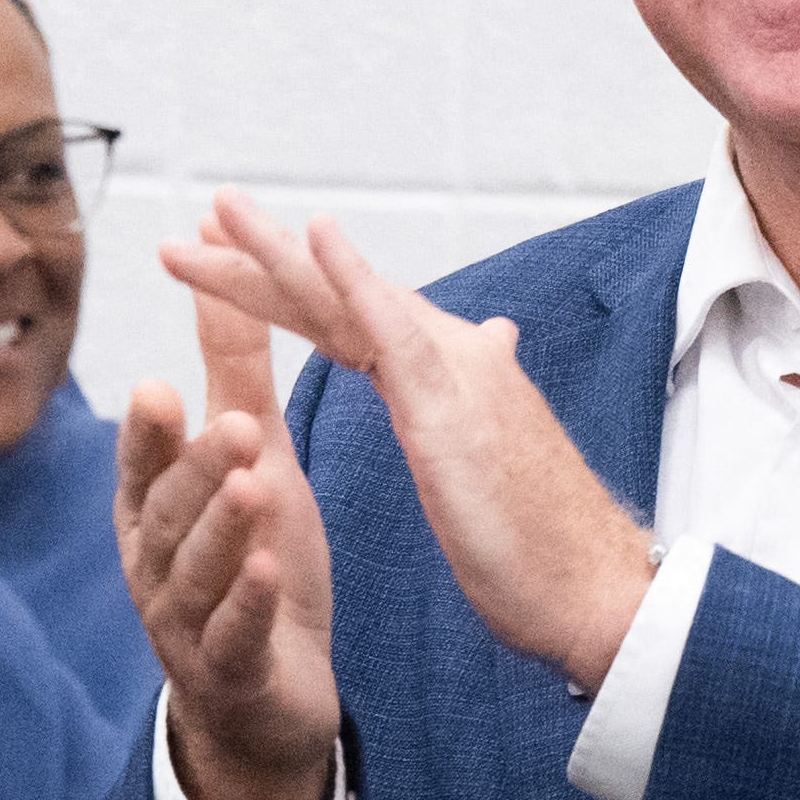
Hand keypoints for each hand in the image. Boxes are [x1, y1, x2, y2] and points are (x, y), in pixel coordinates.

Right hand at [117, 297, 346, 799]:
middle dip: (194, 469)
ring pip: (196, 573)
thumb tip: (217, 271)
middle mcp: (155, 567)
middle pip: (166, 513)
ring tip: (254, 486)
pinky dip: (249, 604)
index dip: (148, 432)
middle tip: (230, 423)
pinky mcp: (230, 674)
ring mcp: (186, 625)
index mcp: (154, 512)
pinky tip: (269, 571)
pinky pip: (233, 637)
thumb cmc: (251, 565)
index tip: (160, 384)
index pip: (144, 464)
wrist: (266, 704)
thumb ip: (232, 373)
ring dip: (222, 529)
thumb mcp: (251, 460)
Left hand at [173, 195, 658, 696]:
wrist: (591, 590)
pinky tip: (314, 234)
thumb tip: (496, 337)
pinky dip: (351, 277)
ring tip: (220, 209)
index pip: (347, 319)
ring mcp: (453, 371)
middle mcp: (449, 354)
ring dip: (280, 250)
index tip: (230, 256)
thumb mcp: (491, 456)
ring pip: (346, 298)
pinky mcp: (452, 404)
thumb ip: (480, 396)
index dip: (287, 286)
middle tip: (208, 209)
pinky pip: (392, 328)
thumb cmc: (541, 541)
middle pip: (335, 297)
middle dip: (265, 253)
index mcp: (443, 374)